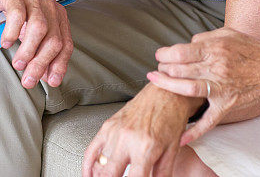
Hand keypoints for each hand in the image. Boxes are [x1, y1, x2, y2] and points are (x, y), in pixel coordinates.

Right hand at [0, 0, 73, 88]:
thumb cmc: (15, 5)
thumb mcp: (30, 28)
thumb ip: (40, 49)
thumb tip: (46, 76)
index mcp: (57, 16)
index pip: (65, 44)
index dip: (59, 65)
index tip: (51, 82)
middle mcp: (49, 7)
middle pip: (53, 40)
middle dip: (41, 64)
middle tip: (28, 79)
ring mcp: (32, 0)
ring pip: (39, 29)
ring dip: (29, 51)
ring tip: (18, 64)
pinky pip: (17, 15)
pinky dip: (12, 31)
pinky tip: (6, 43)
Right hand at [82, 84, 200, 176]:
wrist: (165, 91)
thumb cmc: (171, 117)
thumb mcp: (172, 149)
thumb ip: (163, 173)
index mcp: (145, 147)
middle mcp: (127, 139)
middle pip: (110, 175)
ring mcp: (114, 131)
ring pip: (99, 165)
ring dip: (100, 176)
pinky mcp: (108, 125)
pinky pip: (91, 150)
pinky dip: (88, 166)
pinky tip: (89, 175)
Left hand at [147, 28, 259, 144]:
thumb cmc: (252, 50)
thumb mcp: (228, 33)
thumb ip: (204, 37)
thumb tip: (186, 44)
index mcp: (215, 48)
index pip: (180, 52)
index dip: (165, 54)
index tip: (160, 55)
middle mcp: (217, 68)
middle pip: (180, 69)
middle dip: (164, 69)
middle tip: (158, 69)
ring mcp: (221, 88)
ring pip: (187, 89)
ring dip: (168, 86)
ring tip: (158, 82)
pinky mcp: (227, 104)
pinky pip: (209, 120)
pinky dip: (195, 131)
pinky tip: (180, 137)